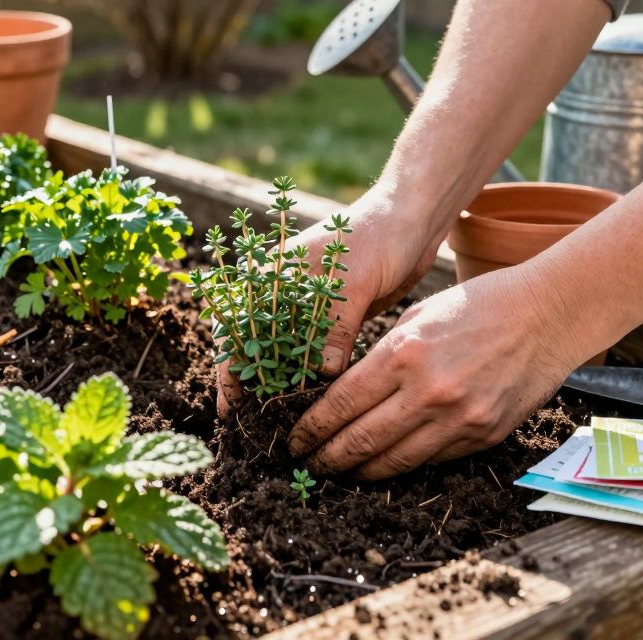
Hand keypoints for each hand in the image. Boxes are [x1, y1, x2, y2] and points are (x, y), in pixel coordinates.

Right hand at [216, 182, 446, 415]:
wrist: (413, 220)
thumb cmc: (378, 236)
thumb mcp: (354, 280)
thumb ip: (335, 325)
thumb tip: (320, 373)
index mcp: (274, 274)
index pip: (237, 326)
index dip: (229, 366)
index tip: (231, 404)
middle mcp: (284, 292)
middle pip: (255, 344)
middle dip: (251, 382)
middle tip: (251, 422)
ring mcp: (309, 306)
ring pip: (285, 353)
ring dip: (282, 383)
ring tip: (277, 419)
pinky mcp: (335, 318)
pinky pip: (315, 353)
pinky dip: (311, 375)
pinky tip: (311, 400)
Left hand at [287, 264, 589, 479]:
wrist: (546, 314)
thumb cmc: (476, 307)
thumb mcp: (416, 318)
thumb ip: (380, 358)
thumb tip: (342, 395)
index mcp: (403, 354)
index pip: (340, 405)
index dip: (311, 429)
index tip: (294, 441)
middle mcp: (428, 392)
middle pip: (360, 442)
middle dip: (326, 459)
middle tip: (307, 467)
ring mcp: (458, 419)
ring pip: (394, 462)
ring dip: (361, 472)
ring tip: (341, 473)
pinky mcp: (483, 436)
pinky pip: (432, 460)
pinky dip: (404, 465)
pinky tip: (386, 466)